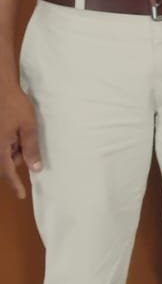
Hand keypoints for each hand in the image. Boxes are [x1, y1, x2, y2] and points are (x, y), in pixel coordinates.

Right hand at [0, 84, 41, 200]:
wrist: (1, 87)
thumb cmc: (15, 105)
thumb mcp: (28, 127)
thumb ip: (31, 149)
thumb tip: (35, 168)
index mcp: (1, 147)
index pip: (8, 172)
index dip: (15, 184)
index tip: (21, 195)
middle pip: (6, 162)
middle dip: (18, 158)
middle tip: (27, 143)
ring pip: (4, 152)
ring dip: (14, 148)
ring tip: (22, 129)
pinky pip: (2, 144)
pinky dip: (10, 141)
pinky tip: (15, 127)